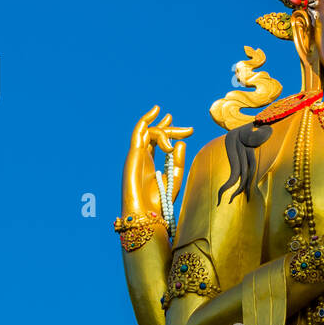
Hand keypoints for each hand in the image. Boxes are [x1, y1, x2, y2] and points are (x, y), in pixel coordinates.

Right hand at [123, 105, 193, 220]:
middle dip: (172, 129)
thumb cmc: (159, 202)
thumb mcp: (174, 179)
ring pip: (148, 132)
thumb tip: (181, 143)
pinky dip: (147, 121)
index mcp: (151, 164)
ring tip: (177, 129)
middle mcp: (142, 158)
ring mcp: (136, 155)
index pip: (160, 142)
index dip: (173, 133)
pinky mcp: (133, 155)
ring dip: (163, 128)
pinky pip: (139, 133)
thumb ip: (178, 162)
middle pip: (155, 135)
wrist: (146, 213)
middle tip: (189, 130)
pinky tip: (156, 111)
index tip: (190, 131)